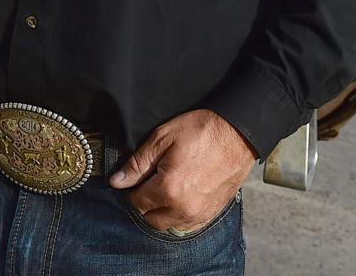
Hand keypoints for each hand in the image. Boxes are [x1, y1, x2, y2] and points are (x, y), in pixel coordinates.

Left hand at [108, 109, 255, 234]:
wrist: (239, 134)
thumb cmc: (202, 131)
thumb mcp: (163, 138)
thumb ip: (138, 163)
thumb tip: (117, 182)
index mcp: (168, 189)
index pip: (137, 202)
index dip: (132, 188)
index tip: (137, 177)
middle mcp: (183, 208)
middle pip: (151, 218)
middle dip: (145, 202)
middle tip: (149, 182)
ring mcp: (200, 213)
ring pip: (169, 224)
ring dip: (162, 211)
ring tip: (165, 188)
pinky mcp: (212, 213)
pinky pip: (188, 225)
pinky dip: (179, 215)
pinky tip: (181, 196)